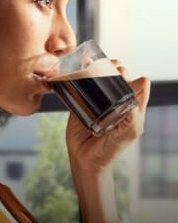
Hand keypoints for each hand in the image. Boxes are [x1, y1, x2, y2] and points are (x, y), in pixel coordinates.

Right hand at [65, 59, 150, 176]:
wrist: (86, 160)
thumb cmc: (111, 149)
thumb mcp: (130, 130)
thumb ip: (136, 108)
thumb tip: (142, 82)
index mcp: (131, 107)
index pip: (137, 85)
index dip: (132, 77)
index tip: (122, 74)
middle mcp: (115, 102)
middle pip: (117, 77)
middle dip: (114, 69)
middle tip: (108, 67)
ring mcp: (97, 102)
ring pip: (99, 78)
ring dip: (97, 67)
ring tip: (93, 62)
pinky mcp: (80, 103)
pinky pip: (80, 87)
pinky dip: (79, 75)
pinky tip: (79, 67)